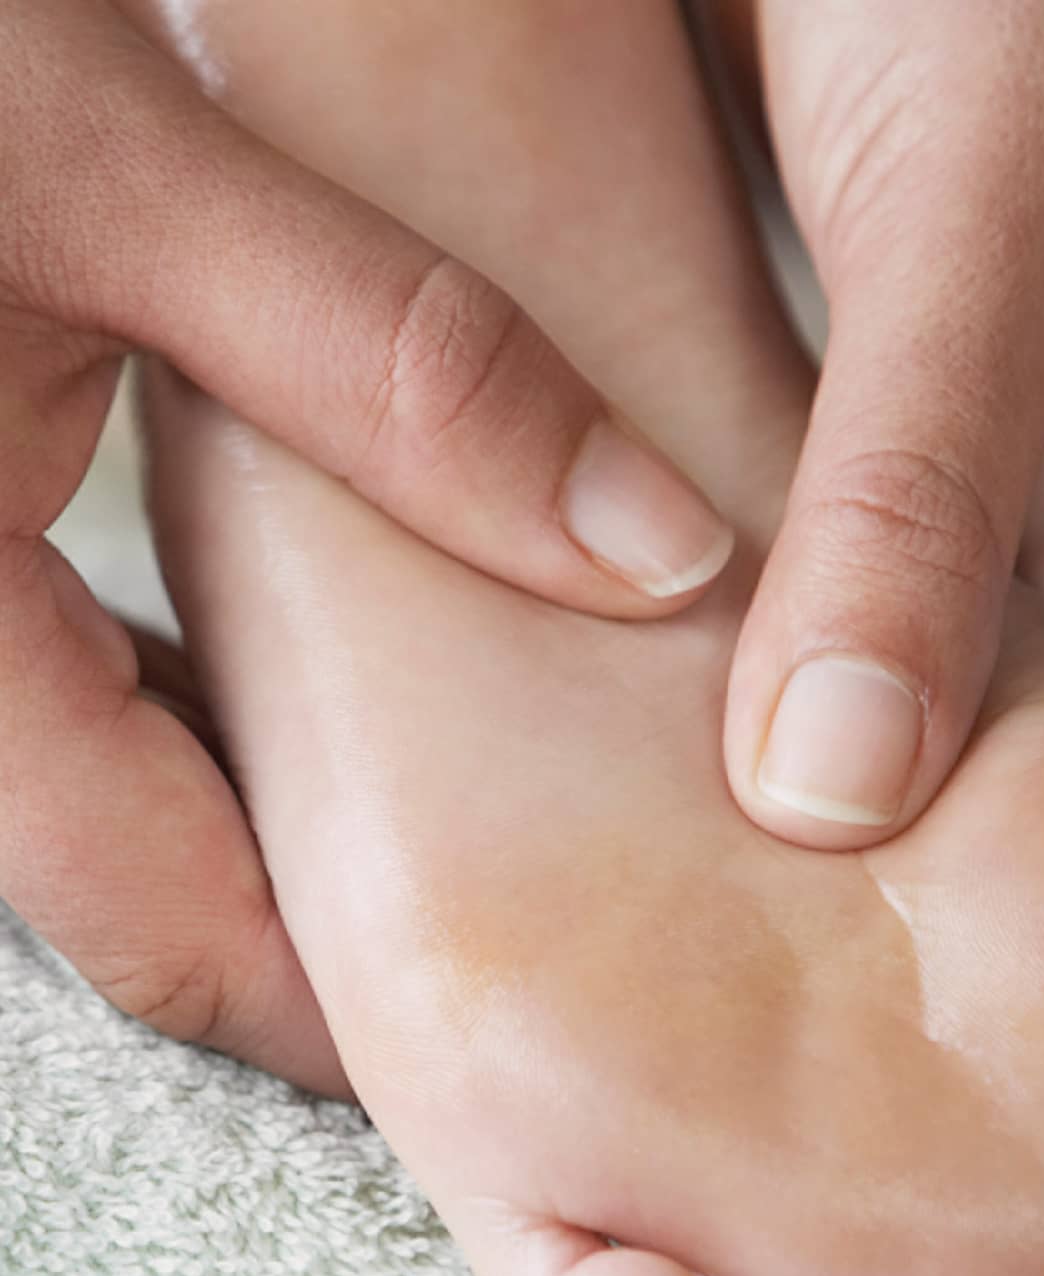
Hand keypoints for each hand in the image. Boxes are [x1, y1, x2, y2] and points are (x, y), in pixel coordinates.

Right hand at [0, 0, 730, 1089]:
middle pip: (153, 881)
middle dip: (334, 922)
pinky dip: (221, 693)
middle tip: (531, 917)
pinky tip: (350, 637)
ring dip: (290, 801)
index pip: (167, 933)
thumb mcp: (108, 172)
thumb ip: (387, 364)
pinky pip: (97, 678)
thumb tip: (652, 549)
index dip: (349, 1015)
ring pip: (125, 783)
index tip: (517, 1040)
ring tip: (475, 787)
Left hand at [714, 0, 1043, 955]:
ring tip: (783, 925)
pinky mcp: (1012, 466)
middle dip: (1026, 904)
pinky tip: (753, 757)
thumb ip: (913, 518)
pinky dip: (870, 689)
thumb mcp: (984, 239)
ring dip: (926, 794)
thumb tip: (834, 789)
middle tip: (861, 1034)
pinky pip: (955, 628)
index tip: (1021, 1096)